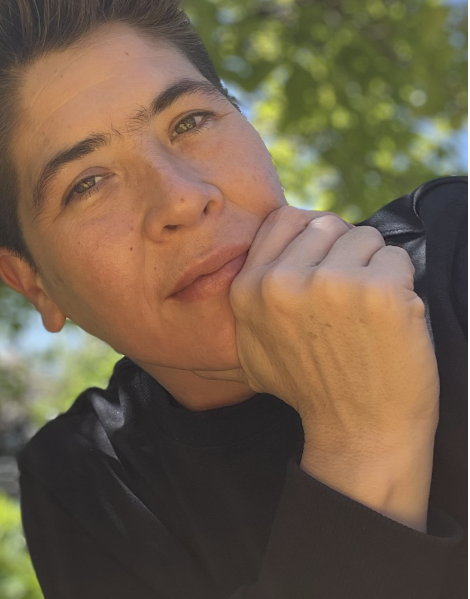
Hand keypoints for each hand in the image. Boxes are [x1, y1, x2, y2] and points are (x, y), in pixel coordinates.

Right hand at [224, 207, 439, 449]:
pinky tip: (391, 321)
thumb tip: (261, 254)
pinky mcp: (378, 291)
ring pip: (366, 237)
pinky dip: (403, 284)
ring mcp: (330, 283)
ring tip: (368, 312)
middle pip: (329, 224)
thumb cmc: (311, 388)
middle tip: (351, 298)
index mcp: (249, 288)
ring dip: (375, 267)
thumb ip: (252, 295)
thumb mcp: (253, 345)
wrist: (359, 435)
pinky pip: (397, 257)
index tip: (327, 262)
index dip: (312, 235)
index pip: (284, 219)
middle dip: (346, 252)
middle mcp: (282, 281)